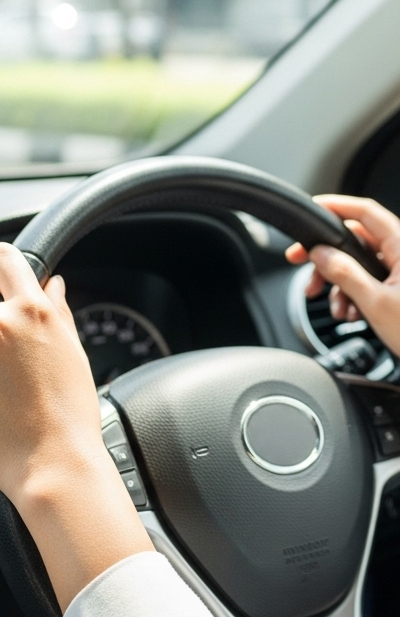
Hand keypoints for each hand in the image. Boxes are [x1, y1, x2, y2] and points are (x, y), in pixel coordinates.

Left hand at [0, 243, 153, 609]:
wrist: (50, 461)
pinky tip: (4, 385)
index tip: (0, 270)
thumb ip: (56, 311)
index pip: (6, 258)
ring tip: (10, 373)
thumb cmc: (69, 412)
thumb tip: (52, 285)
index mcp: (32, 311)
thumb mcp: (71, 352)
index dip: (1, 260)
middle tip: (9, 340)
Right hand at [286, 196, 399, 389]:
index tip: (314, 208)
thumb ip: (344, 273)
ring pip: (365, 264)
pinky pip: (375, 281)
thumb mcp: (375, 303)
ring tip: (333, 305)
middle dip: (331, 256)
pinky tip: (350, 314)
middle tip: (304, 266)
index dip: (337, 206)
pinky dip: (358, 294)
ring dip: (343, 282)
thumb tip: (322, 254)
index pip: (366, 212)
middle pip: (360, 241)